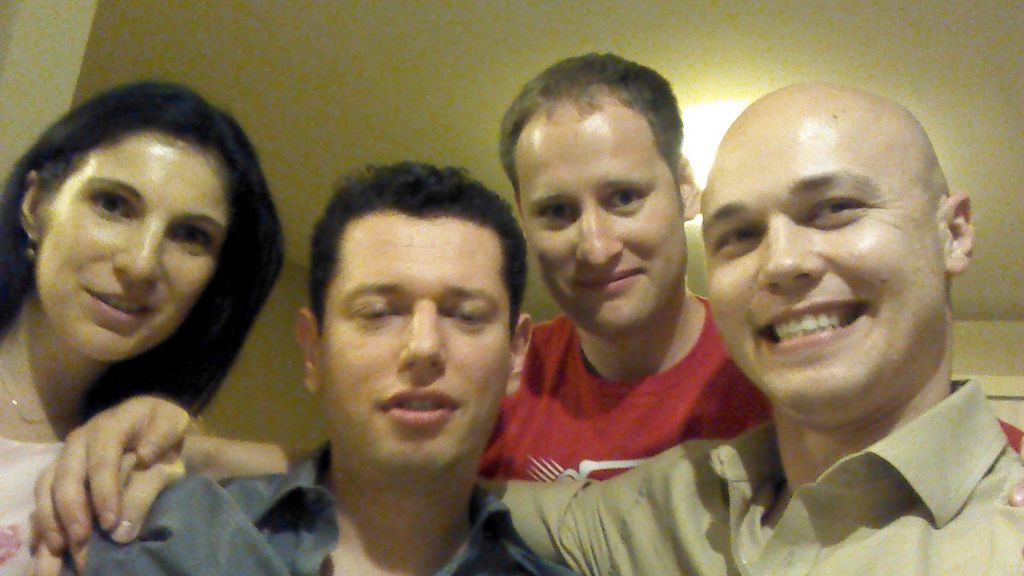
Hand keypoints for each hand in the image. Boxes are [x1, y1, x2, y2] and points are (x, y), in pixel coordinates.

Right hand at [31, 396, 190, 559]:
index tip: (110, 522)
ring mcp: (67, 452)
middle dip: (73, 508)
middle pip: (68, 473)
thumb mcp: (172, 430)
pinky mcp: (59, 467)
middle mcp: (82, 437)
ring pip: (48, 483)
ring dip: (52, 515)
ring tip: (62, 544)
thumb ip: (158, 449)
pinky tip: (55, 539)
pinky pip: (43, 491)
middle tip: (83, 538)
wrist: (155, 422)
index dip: (104, 491)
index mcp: (111, 425)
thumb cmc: (164, 429)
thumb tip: (143, 459)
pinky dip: (45, 516)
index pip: (102, 459)